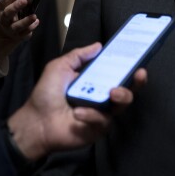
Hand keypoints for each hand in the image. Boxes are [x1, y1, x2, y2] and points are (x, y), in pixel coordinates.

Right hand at [0, 0, 38, 64]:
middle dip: (15, 6)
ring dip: (25, 21)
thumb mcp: (9, 2)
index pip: (4, 0)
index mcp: (0, 8)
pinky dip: (31, 28)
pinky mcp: (18, 36)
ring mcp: (10, 29)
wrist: (5, 32)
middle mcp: (4, 19)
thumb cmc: (10, 11)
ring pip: (17, 26)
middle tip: (25, 0)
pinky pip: (24, 33)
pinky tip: (36, 21)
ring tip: (34, 16)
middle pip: (8, 13)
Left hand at [6, 43, 145, 159]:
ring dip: (122, 96)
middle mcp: (102, 97)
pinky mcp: (98, 129)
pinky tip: (78, 113)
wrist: (35, 121)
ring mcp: (102, 113)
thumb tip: (98, 45)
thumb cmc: (46, 94)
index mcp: (95, 81)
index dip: (130, 66)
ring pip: (122, 105)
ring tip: (113, 92)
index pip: (118, 73)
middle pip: (128, 89)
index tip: (138, 57)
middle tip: (139, 73)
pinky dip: (92, 115)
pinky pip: (103, 121)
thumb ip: (78, 55)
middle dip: (137, 81)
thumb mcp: (60, 67)